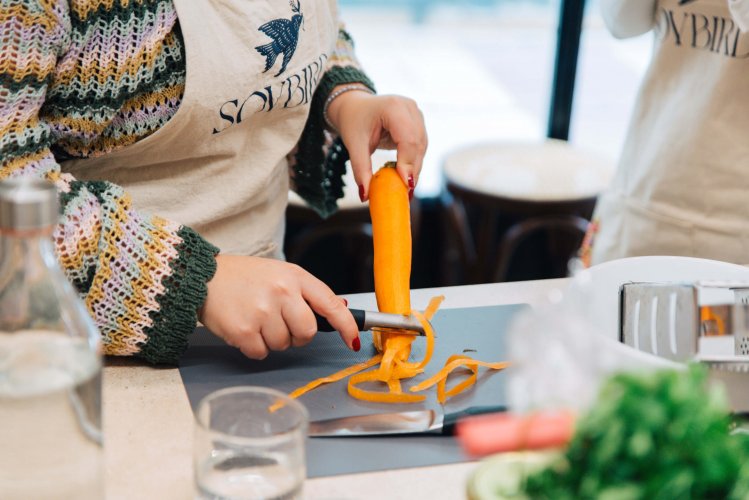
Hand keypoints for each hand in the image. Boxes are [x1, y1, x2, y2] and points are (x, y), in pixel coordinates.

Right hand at [199, 255, 359, 358]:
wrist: (205, 277)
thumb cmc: (245, 277)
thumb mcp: (280, 273)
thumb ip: (307, 292)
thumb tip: (339, 308)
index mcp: (295, 276)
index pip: (329, 303)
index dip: (345, 325)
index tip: (352, 340)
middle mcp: (282, 292)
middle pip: (308, 332)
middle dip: (298, 335)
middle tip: (280, 323)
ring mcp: (263, 312)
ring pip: (284, 345)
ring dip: (272, 340)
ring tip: (257, 320)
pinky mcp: (244, 330)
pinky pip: (262, 353)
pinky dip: (254, 347)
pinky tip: (245, 328)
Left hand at [326, 89, 427, 200]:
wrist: (355, 106)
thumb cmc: (353, 121)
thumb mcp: (354, 145)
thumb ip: (360, 169)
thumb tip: (365, 196)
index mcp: (393, 107)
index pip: (407, 139)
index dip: (408, 162)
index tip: (405, 184)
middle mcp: (410, 108)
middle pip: (417, 144)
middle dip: (412, 170)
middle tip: (405, 193)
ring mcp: (417, 114)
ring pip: (422, 147)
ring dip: (414, 168)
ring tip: (405, 188)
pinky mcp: (418, 123)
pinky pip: (420, 147)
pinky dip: (413, 162)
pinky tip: (405, 177)